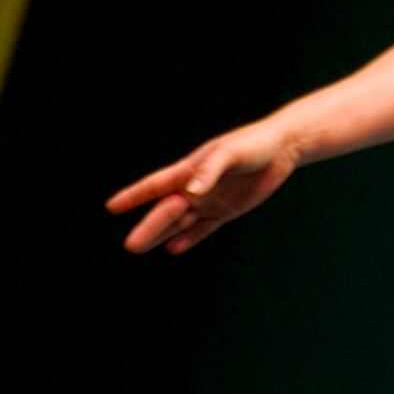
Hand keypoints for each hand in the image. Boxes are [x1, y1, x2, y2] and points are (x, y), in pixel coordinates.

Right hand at [109, 119, 300, 254]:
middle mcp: (196, 187)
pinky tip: (173, 249)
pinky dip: (190, 238)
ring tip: (139, 248)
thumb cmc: (254, 144)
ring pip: (181, 222)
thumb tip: (190, 193)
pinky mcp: (227, 210)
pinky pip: (204, 227)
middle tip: (129, 246)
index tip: (111, 207)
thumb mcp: (231, 153)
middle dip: (149, 227)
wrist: (283, 147)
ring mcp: (210, 200)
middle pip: (167, 211)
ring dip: (161, 235)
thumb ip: (210, 171)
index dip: (134, 195)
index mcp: (190, 170)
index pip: (156, 185)